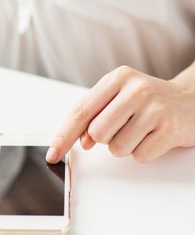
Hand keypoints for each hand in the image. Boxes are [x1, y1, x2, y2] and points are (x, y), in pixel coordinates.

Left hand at [46, 65, 194, 162]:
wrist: (191, 102)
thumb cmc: (147, 102)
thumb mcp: (118, 98)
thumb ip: (93, 116)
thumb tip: (80, 140)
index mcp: (117, 78)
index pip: (80, 111)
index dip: (63, 136)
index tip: (52, 154)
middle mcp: (136, 89)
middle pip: (97, 133)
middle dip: (104, 138)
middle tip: (123, 127)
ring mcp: (156, 108)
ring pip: (116, 147)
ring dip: (125, 146)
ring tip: (141, 130)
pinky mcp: (170, 129)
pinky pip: (139, 155)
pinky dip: (143, 152)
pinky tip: (154, 136)